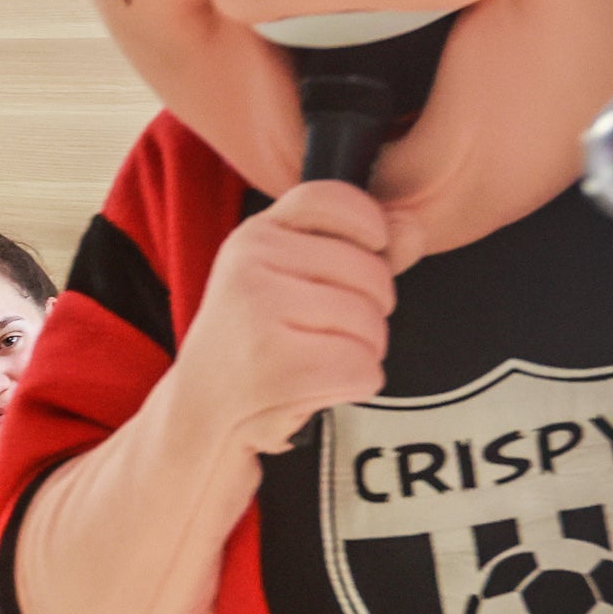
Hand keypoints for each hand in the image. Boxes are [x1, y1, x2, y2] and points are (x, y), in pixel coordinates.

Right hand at [169, 180, 394, 456]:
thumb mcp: (291, 282)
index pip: (333, 200)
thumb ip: (358, 251)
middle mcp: (251, 263)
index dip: (370, 226)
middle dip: (369, 315)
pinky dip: (355, 386)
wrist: (200, 413)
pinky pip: (364, 368)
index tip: (368, 254)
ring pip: (371, 325)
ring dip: (361, 354)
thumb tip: (412, 230)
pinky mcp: (276, 362)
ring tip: (315, 363)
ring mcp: (259, 310)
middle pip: (372, 276)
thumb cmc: (253, 345)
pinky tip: (318, 387)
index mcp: (255, 235)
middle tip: (323, 336)